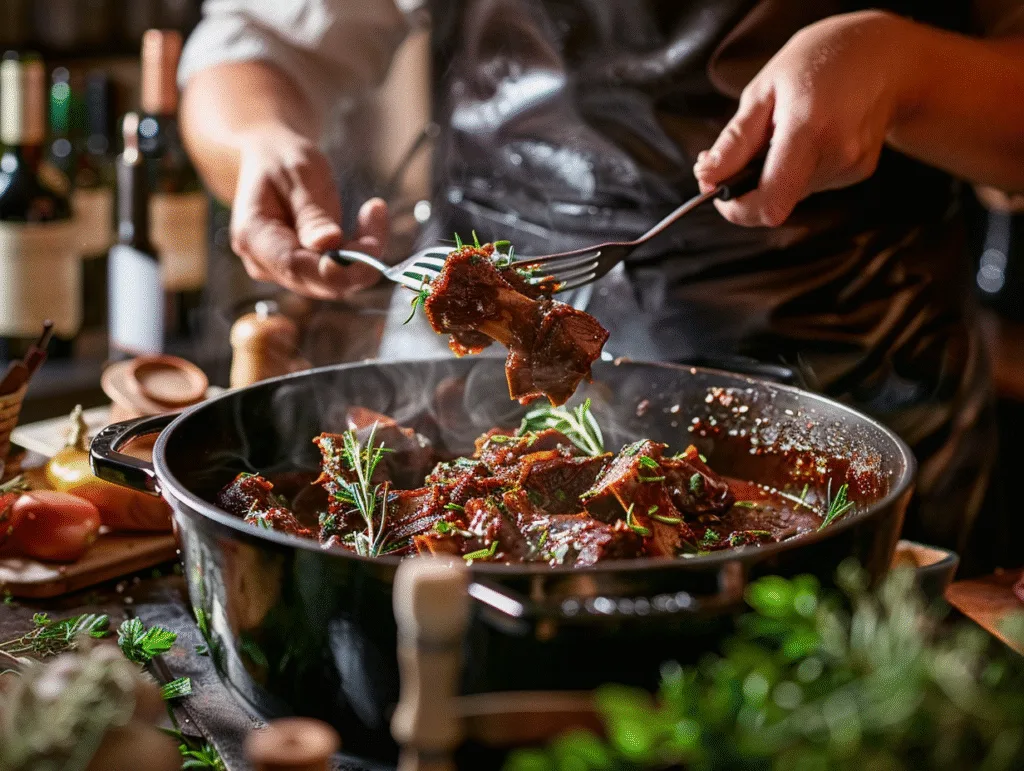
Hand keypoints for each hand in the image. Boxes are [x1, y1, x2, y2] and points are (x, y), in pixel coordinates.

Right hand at [230, 131, 388, 299]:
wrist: (270, 159)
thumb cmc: (282, 160)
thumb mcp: (299, 174)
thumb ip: (312, 214)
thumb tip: (329, 244)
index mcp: (254, 237)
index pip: (295, 267)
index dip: (336, 268)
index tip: (370, 248)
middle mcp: (265, 264)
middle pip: (320, 281)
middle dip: (358, 258)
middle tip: (376, 212)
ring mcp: (284, 272)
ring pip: (336, 282)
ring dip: (363, 254)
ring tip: (373, 210)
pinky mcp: (304, 271)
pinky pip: (339, 273)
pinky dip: (360, 252)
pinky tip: (369, 219)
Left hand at [694, 11, 911, 226]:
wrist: (883, 55)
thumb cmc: (817, 62)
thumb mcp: (763, 91)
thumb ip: (734, 140)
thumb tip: (707, 177)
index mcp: (808, 130)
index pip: (769, 203)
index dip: (737, 209)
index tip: (718, 191)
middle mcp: (836, 154)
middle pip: (777, 202)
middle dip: (751, 186)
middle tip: (746, 151)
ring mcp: (852, 167)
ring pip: (792, 195)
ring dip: (777, 175)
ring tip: (785, 133)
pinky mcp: (859, 172)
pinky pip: (813, 184)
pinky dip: (800, 169)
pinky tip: (811, 136)